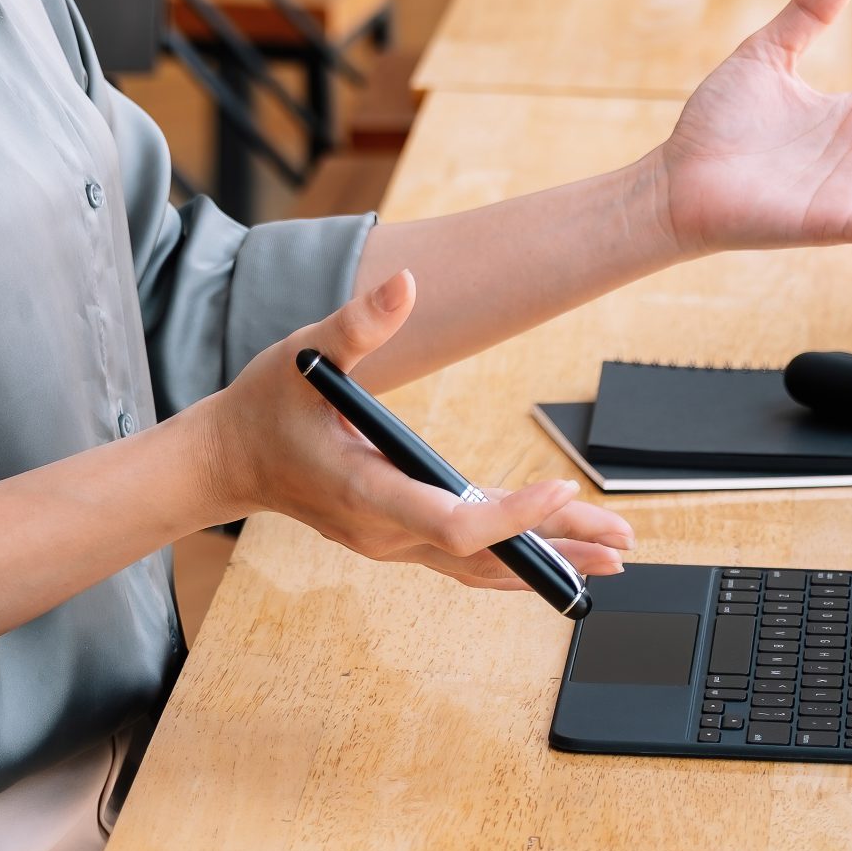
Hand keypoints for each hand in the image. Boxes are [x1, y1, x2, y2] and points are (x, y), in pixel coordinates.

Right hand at [197, 270, 631, 589]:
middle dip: (556, 545)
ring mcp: (391, 544)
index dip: (510, 514)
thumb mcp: (307, 353)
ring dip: (547, 560)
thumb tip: (407, 283)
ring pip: (480, 566)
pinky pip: (465, 560)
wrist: (230, 459)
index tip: (558, 487)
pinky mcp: (397, 540)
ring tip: (611, 552)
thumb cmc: (267, 405)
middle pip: (483, 553)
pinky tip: (555, 555)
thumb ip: (358, 322)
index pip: (450, 522)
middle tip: (621, 536)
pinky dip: (514, 558)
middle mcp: (383, 533)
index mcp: (364, 491)